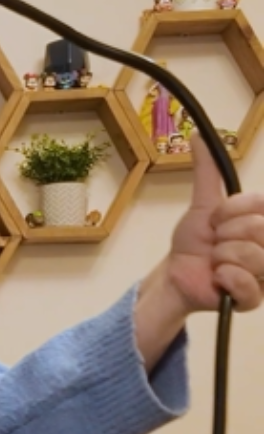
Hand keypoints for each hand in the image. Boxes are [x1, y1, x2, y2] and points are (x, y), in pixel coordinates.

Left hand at [164, 134, 263, 313]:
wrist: (177, 274)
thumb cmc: (196, 241)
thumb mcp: (202, 206)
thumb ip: (207, 173)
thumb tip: (197, 135)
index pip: (258, 206)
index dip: (230, 212)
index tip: (216, 220)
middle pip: (257, 229)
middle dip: (224, 235)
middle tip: (215, 244)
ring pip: (252, 255)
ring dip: (221, 257)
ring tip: (216, 262)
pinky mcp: (254, 298)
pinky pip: (247, 283)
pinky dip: (225, 278)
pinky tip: (219, 278)